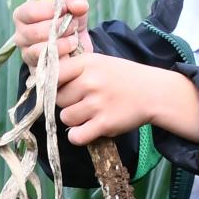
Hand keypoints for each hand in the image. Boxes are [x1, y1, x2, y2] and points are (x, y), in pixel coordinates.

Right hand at [12, 0, 90, 67]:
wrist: (79, 41)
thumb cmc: (69, 15)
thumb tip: (78, 6)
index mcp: (22, 15)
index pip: (30, 12)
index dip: (52, 10)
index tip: (67, 9)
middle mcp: (20, 36)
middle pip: (35, 32)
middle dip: (60, 28)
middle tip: (73, 25)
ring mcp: (27, 55)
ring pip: (40, 51)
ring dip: (63, 44)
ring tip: (74, 39)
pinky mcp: (38, 71)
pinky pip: (48, 67)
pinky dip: (63, 59)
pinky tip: (72, 53)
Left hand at [48, 53, 195, 143]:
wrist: (154, 93)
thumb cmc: (124, 77)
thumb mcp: (99, 62)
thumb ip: (74, 69)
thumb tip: (44, 82)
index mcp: (86, 63)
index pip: (52, 74)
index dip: (51, 85)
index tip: (59, 90)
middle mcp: (90, 82)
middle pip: (57, 99)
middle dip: (67, 103)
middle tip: (83, 102)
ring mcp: (97, 104)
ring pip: (65, 118)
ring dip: (74, 120)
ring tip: (89, 115)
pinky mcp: (104, 124)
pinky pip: (76, 136)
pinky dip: (78, 136)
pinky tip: (87, 130)